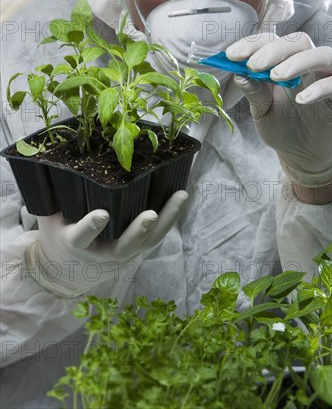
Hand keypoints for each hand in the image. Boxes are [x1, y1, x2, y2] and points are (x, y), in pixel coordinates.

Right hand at [25, 191, 188, 296]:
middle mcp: (102, 254)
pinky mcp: (138, 250)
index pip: (81, 237)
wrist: (69, 267)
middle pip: (123, 246)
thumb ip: (58, 198)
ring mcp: (123, 254)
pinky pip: (156, 237)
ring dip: (166, 220)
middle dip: (137, 232)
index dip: (90, 227)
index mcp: (75, 244)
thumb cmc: (61, 231)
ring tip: (181, 196)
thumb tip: (62, 163)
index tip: (101, 215)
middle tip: (150, 216)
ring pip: (147, 243)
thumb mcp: (51, 218)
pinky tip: (181, 197)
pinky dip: (170, 218)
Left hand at [226, 32, 331, 202]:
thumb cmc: (281, 127)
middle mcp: (306, 64)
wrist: (301, 155)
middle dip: (274, 50)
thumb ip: (254, 92)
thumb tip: (238, 74)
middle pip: (298, 41)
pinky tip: (302, 100)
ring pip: (322, 54)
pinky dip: (320, 88)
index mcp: (283, 62)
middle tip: (254, 65)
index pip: (271, 41)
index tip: (231, 55)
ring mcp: (325, 77)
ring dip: (297, 62)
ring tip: (277, 77)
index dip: (252, 44)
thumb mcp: (262, 110)